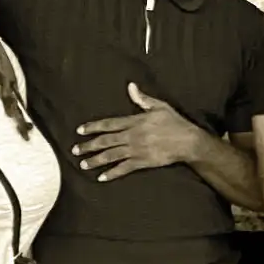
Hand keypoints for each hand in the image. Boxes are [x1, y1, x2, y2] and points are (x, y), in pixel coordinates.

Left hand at [72, 84, 203, 180]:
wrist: (188, 142)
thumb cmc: (175, 123)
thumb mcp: (160, 106)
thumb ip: (142, 99)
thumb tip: (131, 86)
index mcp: (134, 122)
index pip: (108, 124)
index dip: (93, 127)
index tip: (80, 131)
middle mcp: (132, 136)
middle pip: (105, 141)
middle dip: (89, 146)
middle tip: (75, 150)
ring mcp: (136, 150)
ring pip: (111, 155)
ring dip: (96, 160)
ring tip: (83, 164)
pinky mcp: (142, 162)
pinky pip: (124, 168)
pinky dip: (112, 173)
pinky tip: (101, 177)